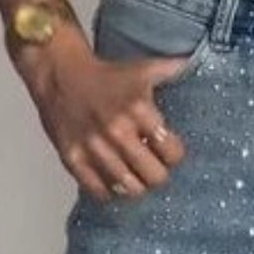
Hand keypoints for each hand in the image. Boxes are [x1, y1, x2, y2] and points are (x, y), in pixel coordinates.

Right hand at [15, 24, 189, 201]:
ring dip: (137, 185)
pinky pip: (100, 191)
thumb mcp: (140, 69)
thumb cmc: (104, 75)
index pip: (172, 152)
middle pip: (155, 176)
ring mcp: (95, 148)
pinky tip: (113, 181)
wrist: (59, 73)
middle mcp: (118, 131)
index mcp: (138, 109)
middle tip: (154, 168)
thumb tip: (194, 62)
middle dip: (159, 174)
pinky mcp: (74, 159)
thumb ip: (169, 70)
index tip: (170, 153)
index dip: (175, 156)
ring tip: (136, 177)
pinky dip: (110, 191)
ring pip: (130, 188)